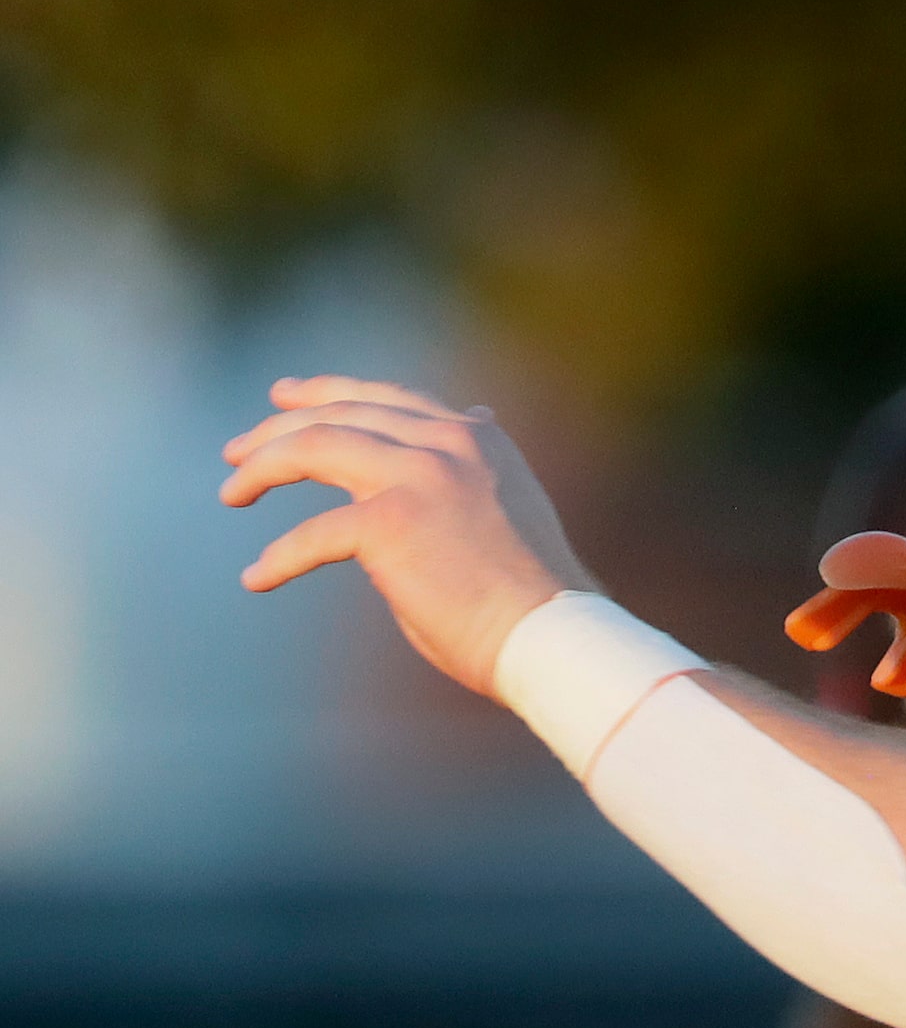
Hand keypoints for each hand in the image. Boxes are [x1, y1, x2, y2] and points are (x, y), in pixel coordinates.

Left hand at [220, 376, 593, 694]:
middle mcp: (449, 442)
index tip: (286, 398)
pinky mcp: (391, 523)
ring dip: (262, 466)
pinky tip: (257, 578)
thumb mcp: (501, 509)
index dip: (330, 392)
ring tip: (231, 492)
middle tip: (237, 448)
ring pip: (314, 446)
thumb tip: (473, 423)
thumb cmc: (530, 592)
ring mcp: (420, 476)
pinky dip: (278, 559)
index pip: (390, 398)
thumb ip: (469, 472)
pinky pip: (312, 534)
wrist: (552, 634)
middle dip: (280, 426)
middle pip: (341, 413)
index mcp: (477, 438)